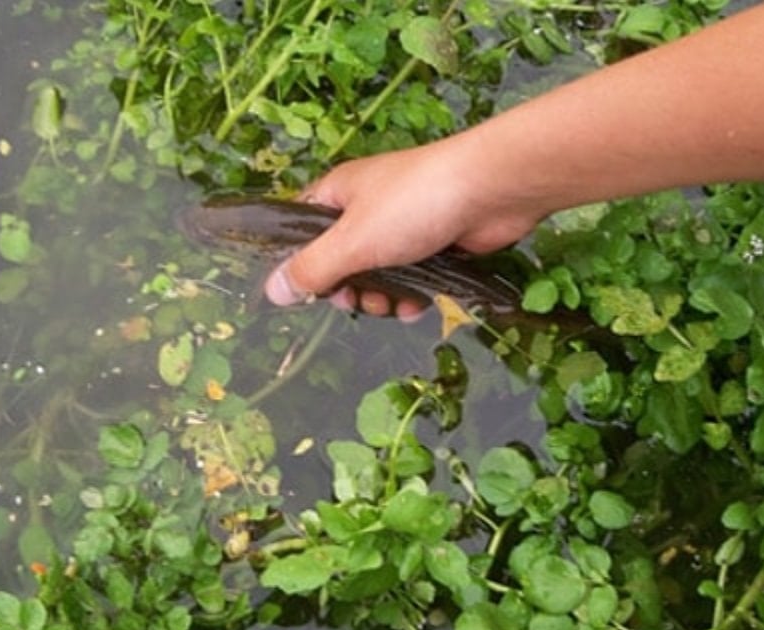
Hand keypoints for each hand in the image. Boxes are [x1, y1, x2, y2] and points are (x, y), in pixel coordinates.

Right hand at [263, 135, 542, 316]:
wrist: (491, 190)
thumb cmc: (413, 205)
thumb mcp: (352, 241)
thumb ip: (312, 269)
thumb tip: (272, 291)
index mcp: (340, 194)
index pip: (304, 229)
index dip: (303, 262)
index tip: (314, 288)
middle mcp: (369, 208)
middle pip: (342, 260)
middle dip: (349, 290)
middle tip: (360, 302)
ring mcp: (404, 226)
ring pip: (378, 274)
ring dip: (382, 298)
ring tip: (394, 306)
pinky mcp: (435, 243)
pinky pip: (412, 278)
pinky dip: (412, 295)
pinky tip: (419, 306)